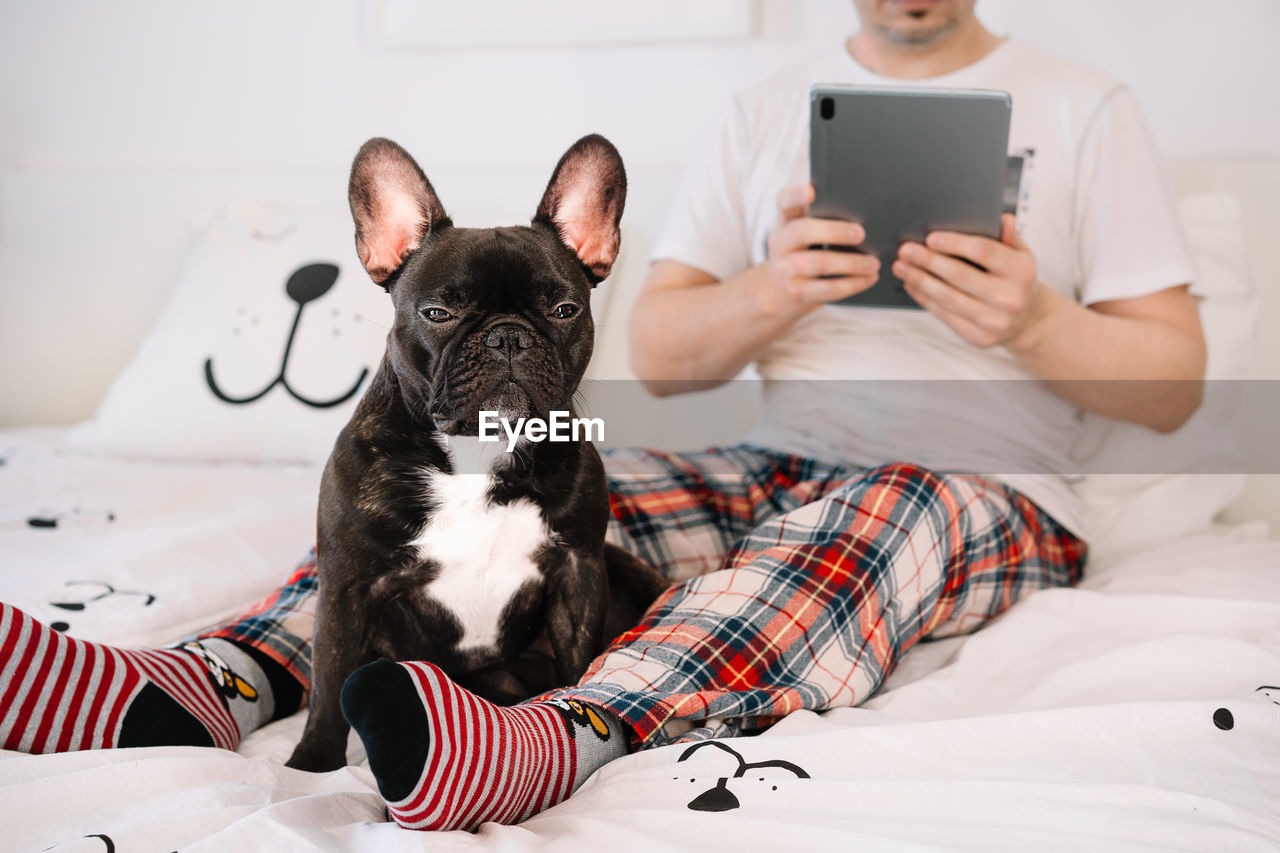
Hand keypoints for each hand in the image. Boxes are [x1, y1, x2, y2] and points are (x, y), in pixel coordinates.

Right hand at [760, 184, 880, 314]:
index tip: (811, 191)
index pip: (784, 201)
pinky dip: (852, 284)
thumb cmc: (804, 251)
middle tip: (861, 233)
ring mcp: (786, 270)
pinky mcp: (797, 293)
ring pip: (818, 263)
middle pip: (802, 232)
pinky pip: (827, 289)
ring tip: (874, 263)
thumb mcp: (805, 230)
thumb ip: (824, 217)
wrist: (779, 290)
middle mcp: (780, 243)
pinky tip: (869, 278)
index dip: (795, 195)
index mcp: (785, 221)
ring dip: (851, 263)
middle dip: (834, 231)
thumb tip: (865, 211)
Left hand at [893, 214, 1048, 348]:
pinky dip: (924, 299)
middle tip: (905, 250)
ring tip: (901, 267)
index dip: (955, 244)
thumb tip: (1001, 218)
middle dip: (928, 261)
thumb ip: (1009, 236)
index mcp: (1021, 271)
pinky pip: (945, 315)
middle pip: (960, 275)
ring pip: (948, 298)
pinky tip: (911, 285)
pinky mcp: (979, 337)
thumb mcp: (1021, 254)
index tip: (931, 238)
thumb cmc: (1017, 279)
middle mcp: (1009, 297)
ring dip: (919, 281)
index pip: (983, 252)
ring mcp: (994, 320)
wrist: (1028, 320)